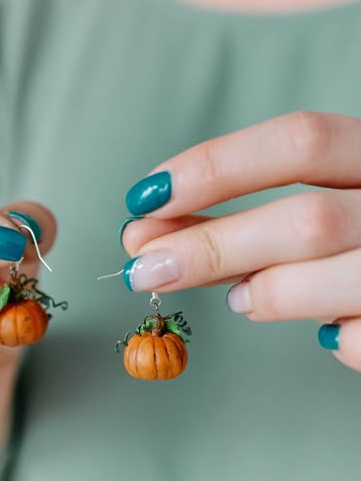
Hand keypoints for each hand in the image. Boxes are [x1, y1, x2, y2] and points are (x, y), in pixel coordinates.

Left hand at [121, 112, 360, 371]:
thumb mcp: (326, 197)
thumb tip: (153, 231)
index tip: (147, 196)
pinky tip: (321, 328)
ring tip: (239, 298)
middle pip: (307, 220)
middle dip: (215, 246)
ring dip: (272, 292)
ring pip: (337, 280)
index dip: (217, 166)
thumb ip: (248, 215)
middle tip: (144, 267)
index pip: (300, 141)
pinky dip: (334, 338)